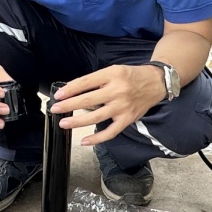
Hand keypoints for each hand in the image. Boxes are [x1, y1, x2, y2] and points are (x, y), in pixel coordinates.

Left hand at [52, 64, 166, 145]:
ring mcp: (122, 107)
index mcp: (112, 75)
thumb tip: (75, 91)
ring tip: (64, 123)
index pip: (86, 82)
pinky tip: (84, 141)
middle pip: (88, 100)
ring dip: (78, 122)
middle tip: (55, 109)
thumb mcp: (114, 70)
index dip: (70, 90)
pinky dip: (97, 139)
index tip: (58, 95)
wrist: (156, 83)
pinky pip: (110, 132)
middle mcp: (117, 91)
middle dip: (69, 105)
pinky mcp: (127, 119)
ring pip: (96, 117)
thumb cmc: (132, 76)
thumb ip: (97, 80)